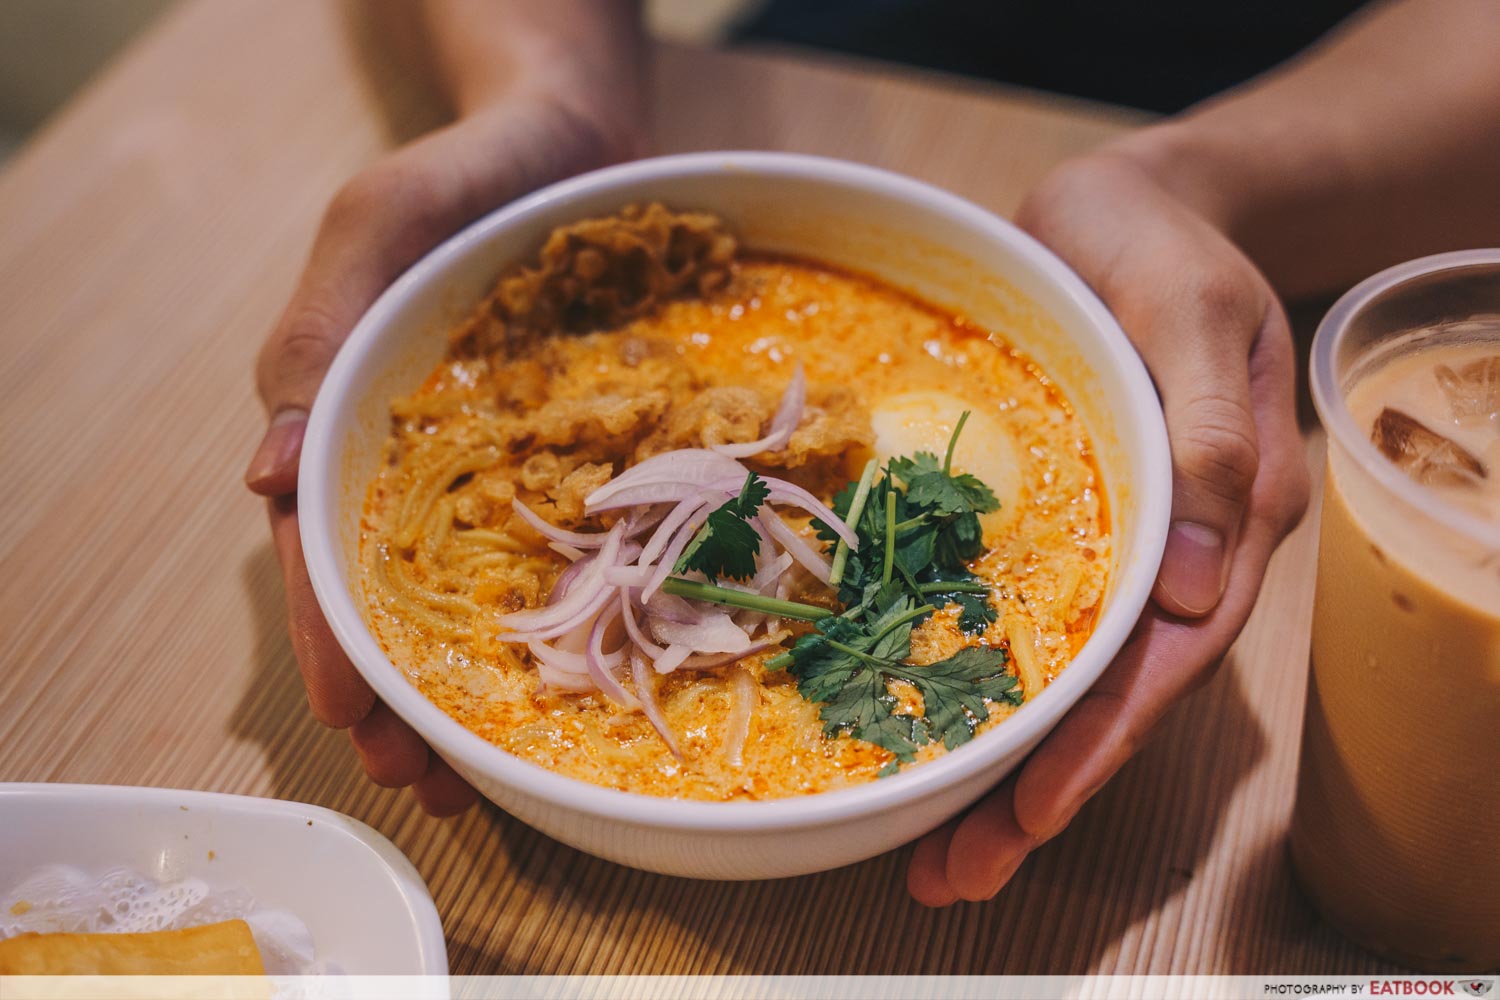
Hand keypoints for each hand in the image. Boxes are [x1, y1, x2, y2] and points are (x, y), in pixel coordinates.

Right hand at [245, 97, 634, 814]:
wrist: (573, 141)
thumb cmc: (461, 176)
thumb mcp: (375, 226)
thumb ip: (318, 334)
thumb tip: (263, 480)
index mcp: (354, 429)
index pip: (327, 556)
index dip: (338, 644)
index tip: (359, 726)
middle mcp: (420, 464)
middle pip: (396, 599)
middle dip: (405, 697)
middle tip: (434, 786)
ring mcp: (498, 467)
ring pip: (474, 593)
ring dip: (473, 685)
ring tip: (492, 773)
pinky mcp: (573, 457)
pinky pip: (566, 546)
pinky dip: (562, 616)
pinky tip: (585, 675)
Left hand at [907, 151, 1309, 903]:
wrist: (1126, 206)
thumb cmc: (1162, 244)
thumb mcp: (1191, 312)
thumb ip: (1212, 434)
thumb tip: (1205, 581)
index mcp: (1231, 516)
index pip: (1168, 654)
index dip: (1102, 738)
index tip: (1033, 810)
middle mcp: (1177, 551)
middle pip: (1111, 693)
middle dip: (1036, 788)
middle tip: (951, 872)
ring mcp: (1114, 543)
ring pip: (1063, 675)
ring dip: (1002, 764)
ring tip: (928, 848)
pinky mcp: (1053, 526)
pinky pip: (1018, 619)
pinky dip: (975, 682)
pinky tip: (921, 730)